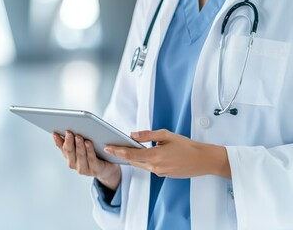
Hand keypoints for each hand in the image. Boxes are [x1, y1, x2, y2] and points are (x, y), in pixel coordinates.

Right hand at [53, 131, 120, 189]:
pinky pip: (91, 159)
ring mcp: (84, 169)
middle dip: (69, 141)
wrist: (108, 168)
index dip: (58, 140)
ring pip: (80, 155)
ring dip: (79, 145)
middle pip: (70, 151)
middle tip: (68, 131)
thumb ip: (73, 140)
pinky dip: (89, 150)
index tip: (55, 131)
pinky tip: (88, 143)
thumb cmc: (94, 153)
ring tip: (78, 136)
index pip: (62, 148)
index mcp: (69, 157)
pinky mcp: (95, 170)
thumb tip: (64, 129)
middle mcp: (74, 164)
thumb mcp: (81, 147)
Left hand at [104, 129, 230, 178]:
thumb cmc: (187, 146)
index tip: (107, 147)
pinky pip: (148, 167)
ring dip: (131, 158)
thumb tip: (132, 135)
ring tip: (122, 150)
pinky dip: (142, 161)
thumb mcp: (167, 135)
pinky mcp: (163, 174)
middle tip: (110, 147)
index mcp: (155, 156)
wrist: (202, 160)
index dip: (117, 151)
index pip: (130, 155)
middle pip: (132, 161)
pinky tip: (140, 155)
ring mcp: (159, 172)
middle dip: (120, 155)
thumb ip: (147, 135)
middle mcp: (155, 167)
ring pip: (140, 165)